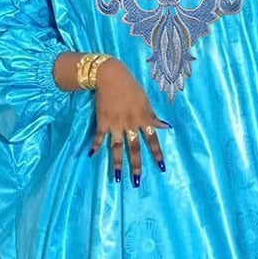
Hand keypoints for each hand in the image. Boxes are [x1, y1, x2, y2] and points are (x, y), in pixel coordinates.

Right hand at [88, 59, 169, 185]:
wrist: (111, 77)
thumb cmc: (131, 88)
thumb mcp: (146, 101)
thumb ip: (153, 116)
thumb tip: (166, 127)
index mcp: (143, 119)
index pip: (153, 140)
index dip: (157, 154)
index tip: (162, 168)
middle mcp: (130, 125)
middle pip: (134, 149)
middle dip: (136, 166)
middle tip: (137, 182)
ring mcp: (115, 125)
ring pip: (116, 148)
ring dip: (116, 163)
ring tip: (117, 178)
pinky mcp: (102, 122)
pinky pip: (99, 137)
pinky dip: (95, 146)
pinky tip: (91, 155)